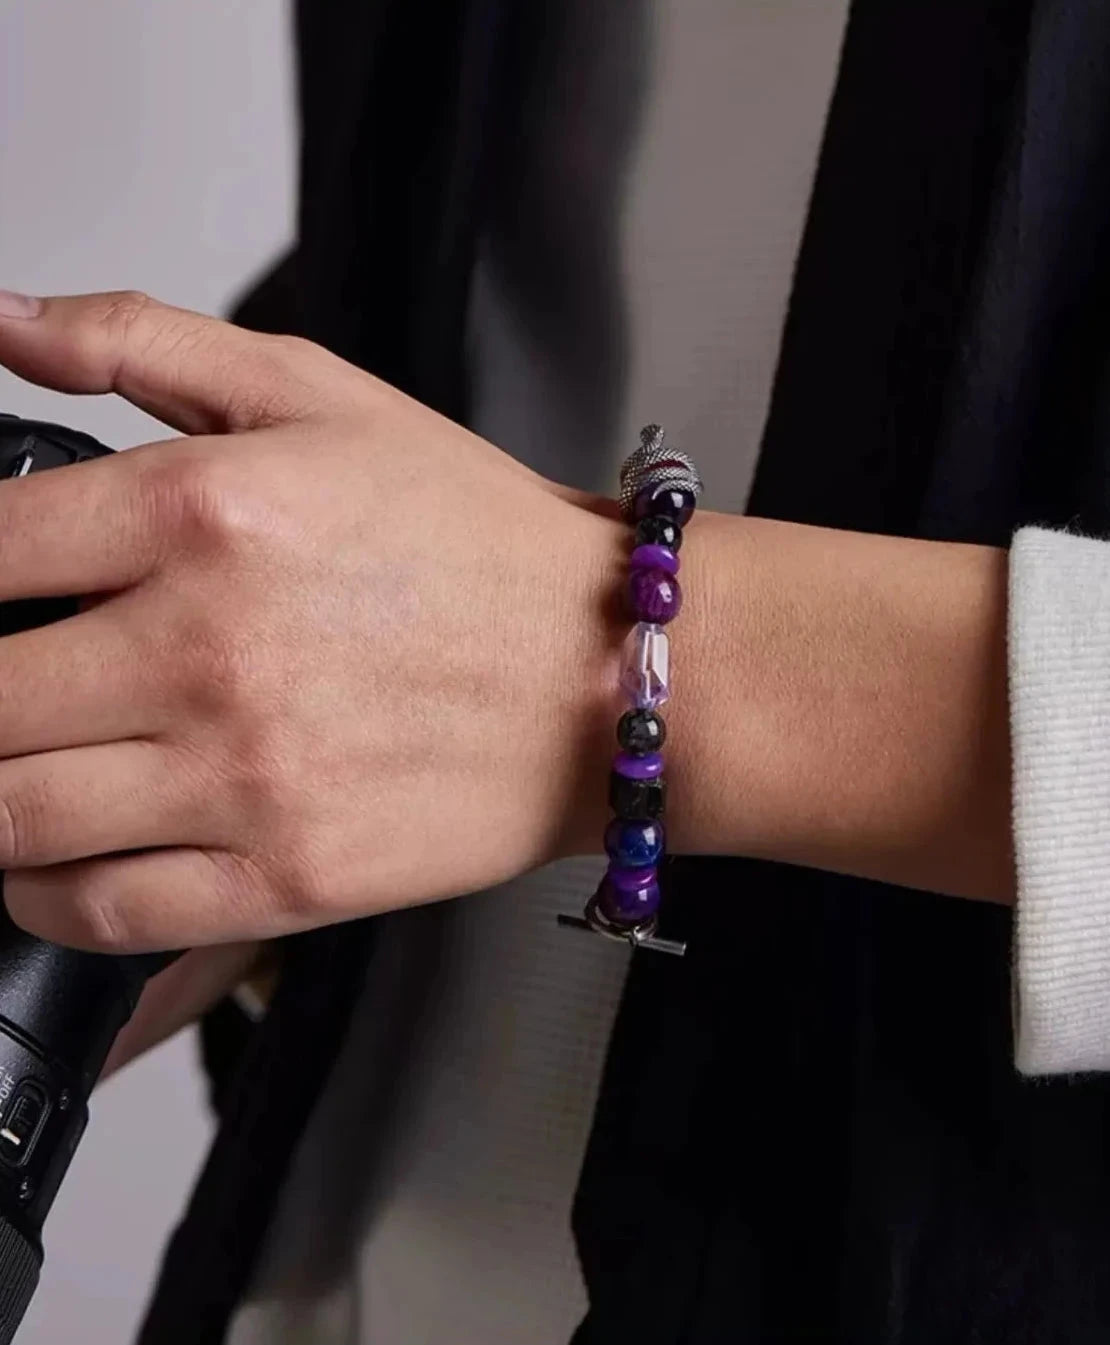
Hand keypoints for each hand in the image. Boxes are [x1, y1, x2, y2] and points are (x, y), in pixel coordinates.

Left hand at [0, 291, 619, 952]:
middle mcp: (213, 651)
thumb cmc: (479, 542)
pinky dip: (37, 894)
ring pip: (11, 818)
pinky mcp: (287, 879)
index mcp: (207, 513)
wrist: (612, 669)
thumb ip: (144, 341)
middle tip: (12, 683)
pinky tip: (48, 856)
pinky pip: (98, 911)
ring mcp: (249, 780)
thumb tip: (4, 322)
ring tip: (21, 761)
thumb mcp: (322, 395)